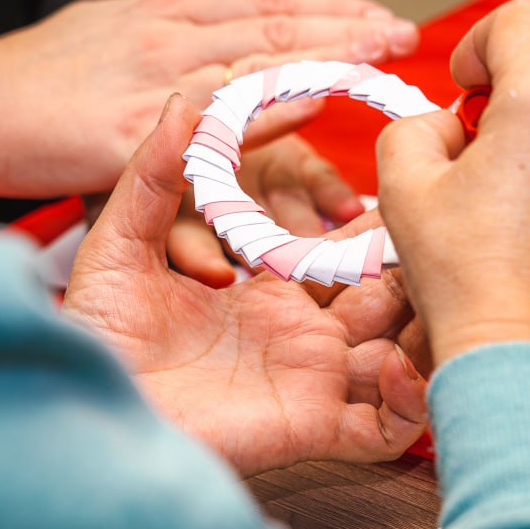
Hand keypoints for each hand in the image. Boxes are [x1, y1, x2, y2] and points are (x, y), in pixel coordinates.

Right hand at [0, 0, 418, 211]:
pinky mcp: (126, 132)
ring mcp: (150, 84)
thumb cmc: (35, 73)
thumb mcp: (108, 16)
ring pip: (249, 63)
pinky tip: (303, 104)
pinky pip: (204, 122)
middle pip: (271, 27)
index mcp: (168, 17)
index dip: (328, 6)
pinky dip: (258, 110)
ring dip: (317, 59)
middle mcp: (168, 41)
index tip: (378, 15)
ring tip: (375, 61)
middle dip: (342, 28)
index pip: (266, 3)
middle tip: (403, 35)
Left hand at [61, 93, 425, 476]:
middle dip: (415, 267)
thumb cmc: (99, 334)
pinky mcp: (315, 427)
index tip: (398, 185)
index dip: (368, 215)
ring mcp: (314, 380)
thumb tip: (185, 101)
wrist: (88, 407)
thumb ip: (154, 173)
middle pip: (386, 297)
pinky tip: (395, 362)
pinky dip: (411, 400)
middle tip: (436, 230)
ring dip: (429, 328)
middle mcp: (302, 333)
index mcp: (269, 290)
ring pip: (404, 354)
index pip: (340, 246)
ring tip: (440, 292)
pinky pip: (387, 426)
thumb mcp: (120, 243)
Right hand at [375, 0, 529, 367]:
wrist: (527, 355)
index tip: (463, 88)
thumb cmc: (466, 276)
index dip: (479, 42)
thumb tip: (451, 126)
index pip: (522, 17)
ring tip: (521, 165)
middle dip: (529, 61)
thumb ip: (417, 125)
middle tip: (491, 115)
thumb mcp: (404, 185)